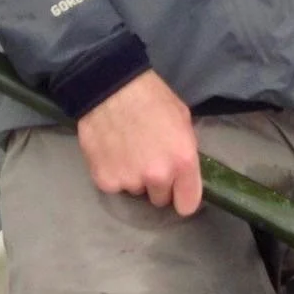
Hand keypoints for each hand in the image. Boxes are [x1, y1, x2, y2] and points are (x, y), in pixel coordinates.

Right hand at [76, 70, 202, 215]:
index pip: (188, 205)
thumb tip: (183, 171)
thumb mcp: (182, 119)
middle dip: (157, 183)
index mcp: (182, 161)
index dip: (183, 197)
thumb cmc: (152, 98)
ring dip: (135, 176)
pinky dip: (114, 172)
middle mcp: (157, 176)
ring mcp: (129, 181)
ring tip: (129, 148)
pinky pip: (114, 185)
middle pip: (160, 198)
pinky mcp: (105, 181)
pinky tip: (113, 150)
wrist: (111, 88)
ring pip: (136, 190)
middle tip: (149, 158)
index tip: (178, 191)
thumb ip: (184, 151)